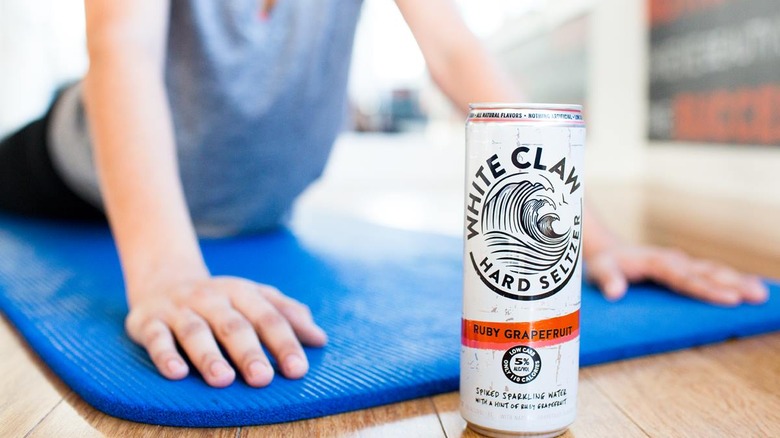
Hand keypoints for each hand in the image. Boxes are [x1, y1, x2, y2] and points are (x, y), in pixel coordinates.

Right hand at [124, 274, 326, 386]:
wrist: (163, 279)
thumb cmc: (222, 300)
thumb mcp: (255, 300)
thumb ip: (287, 315)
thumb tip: (319, 339)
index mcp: (242, 293)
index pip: (268, 317)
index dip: (284, 343)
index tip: (298, 370)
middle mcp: (212, 298)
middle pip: (234, 325)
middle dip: (249, 352)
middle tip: (263, 379)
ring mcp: (179, 309)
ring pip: (195, 331)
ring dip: (208, 356)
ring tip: (223, 380)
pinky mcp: (148, 322)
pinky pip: (156, 338)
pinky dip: (165, 355)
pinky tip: (176, 373)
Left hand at [585, 245, 768, 305]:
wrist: (607, 251)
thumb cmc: (604, 263)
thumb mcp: (599, 270)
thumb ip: (607, 280)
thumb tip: (615, 293)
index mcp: (657, 262)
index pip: (685, 279)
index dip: (707, 290)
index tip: (730, 299)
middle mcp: (674, 261)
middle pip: (707, 273)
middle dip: (734, 285)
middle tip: (758, 297)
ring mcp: (681, 263)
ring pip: (713, 272)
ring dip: (738, 282)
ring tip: (762, 294)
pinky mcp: (685, 268)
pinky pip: (710, 273)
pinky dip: (732, 280)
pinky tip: (750, 288)